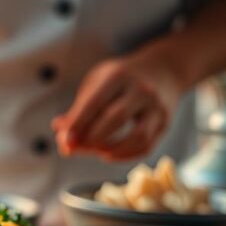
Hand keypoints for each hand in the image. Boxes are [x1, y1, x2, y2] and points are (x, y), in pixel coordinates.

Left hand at [52, 55, 181, 160]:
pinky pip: (146, 146)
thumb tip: (61, 133)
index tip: (65, 141)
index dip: (78, 123)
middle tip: (74, 148)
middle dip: (92, 138)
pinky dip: (125, 156)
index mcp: (118, 76)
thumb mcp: (96, 83)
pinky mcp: (165, 123)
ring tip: (94, 151)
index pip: (95, 102)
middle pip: (116, 119)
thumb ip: (78, 108)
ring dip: (111, 149)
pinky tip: (108, 154)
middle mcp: (141, 90)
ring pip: (137, 136)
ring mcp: (157, 107)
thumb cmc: (119, 79)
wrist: (162, 70)